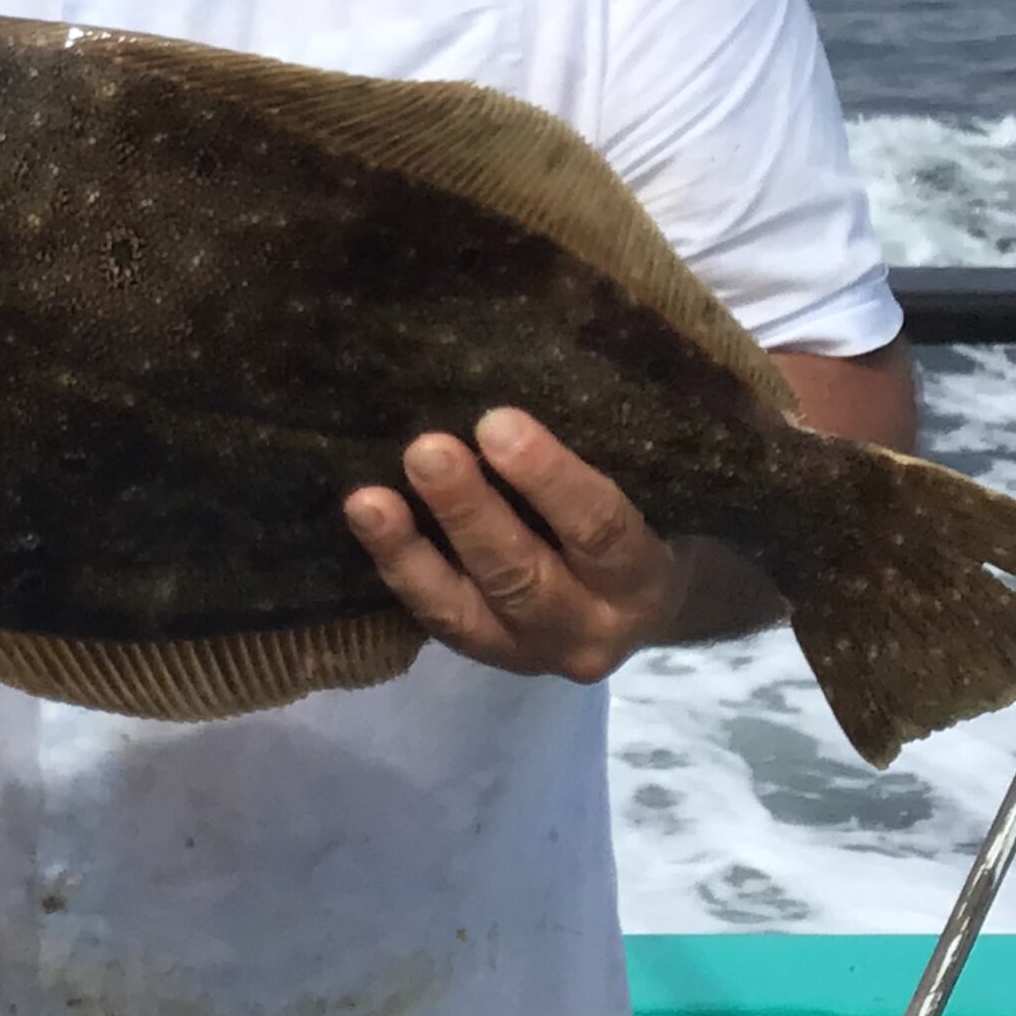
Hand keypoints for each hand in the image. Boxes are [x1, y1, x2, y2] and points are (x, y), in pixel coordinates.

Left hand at [343, 409, 684, 684]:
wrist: (638, 601)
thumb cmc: (647, 512)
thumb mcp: (651, 487)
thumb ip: (607, 448)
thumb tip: (531, 362)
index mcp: (643, 579)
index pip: (600, 530)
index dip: (549, 479)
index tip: (497, 423)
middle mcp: (591, 629)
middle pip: (523, 575)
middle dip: (469, 512)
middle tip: (427, 451)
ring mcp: (529, 651)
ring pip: (463, 607)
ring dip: (410, 549)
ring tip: (367, 501)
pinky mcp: (482, 653)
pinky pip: (432, 616)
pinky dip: (396, 567)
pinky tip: (363, 518)